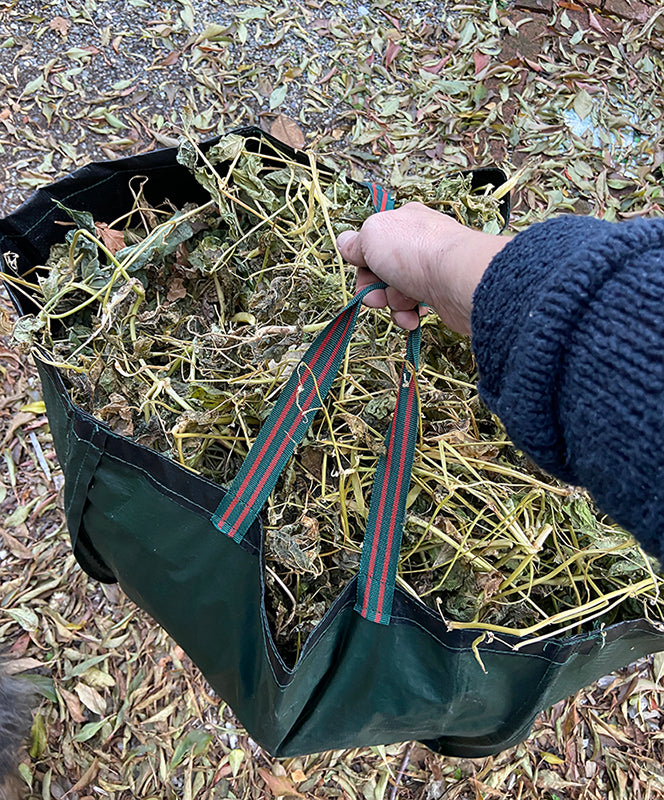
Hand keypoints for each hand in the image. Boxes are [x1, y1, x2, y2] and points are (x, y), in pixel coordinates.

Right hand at [336, 202, 509, 333]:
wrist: (457, 279)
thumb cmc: (416, 251)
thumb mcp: (371, 236)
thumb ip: (354, 242)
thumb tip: (344, 243)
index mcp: (402, 222)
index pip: (373, 242)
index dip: (362, 261)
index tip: (361, 270)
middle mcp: (417, 243)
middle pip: (381, 270)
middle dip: (373, 287)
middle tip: (375, 296)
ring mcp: (430, 269)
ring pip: (395, 292)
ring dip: (391, 303)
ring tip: (401, 304)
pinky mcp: (440, 294)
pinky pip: (414, 308)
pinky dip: (408, 315)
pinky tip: (413, 316)